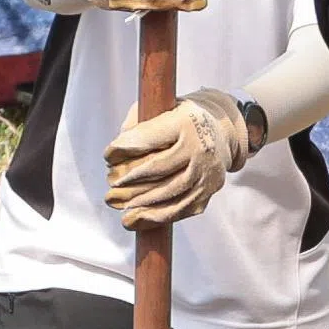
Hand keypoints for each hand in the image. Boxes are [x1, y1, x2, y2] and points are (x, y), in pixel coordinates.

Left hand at [102, 89, 263, 225]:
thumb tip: (115, 155)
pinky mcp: (207, 191)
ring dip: (137, 201)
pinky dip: (152, 217)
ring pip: (168, 192)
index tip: (108, 156)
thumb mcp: (161, 109)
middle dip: (128, 179)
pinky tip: (132, 219)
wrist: (220, 132)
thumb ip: (136, 125)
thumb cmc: (181, 120)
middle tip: (110, 183)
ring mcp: (206, 172)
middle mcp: (200, 147)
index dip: (124, 149)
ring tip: (115, 203)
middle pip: (158, 169)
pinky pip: (178, 209)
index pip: (149, 138)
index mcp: (186, 121)